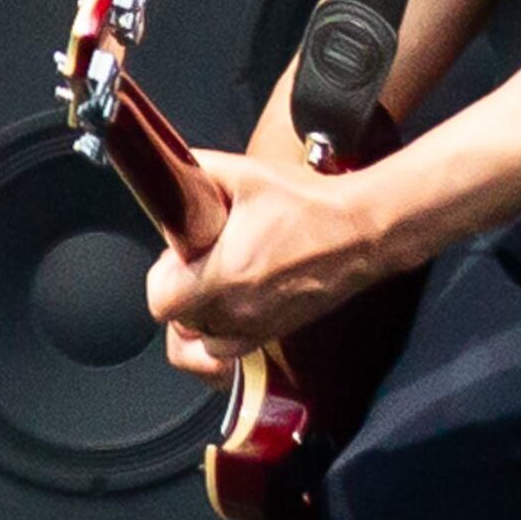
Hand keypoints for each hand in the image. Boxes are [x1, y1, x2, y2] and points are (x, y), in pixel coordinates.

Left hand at [146, 150, 397, 370]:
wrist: (360, 230)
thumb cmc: (308, 204)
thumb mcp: (245, 173)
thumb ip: (196, 171)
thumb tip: (168, 170)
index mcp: (224, 276)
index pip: (161, 302)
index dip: (163, 275)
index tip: (179, 254)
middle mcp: (238, 312)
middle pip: (179, 321)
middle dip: (181, 290)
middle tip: (199, 260)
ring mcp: (259, 329)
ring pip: (204, 339)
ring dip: (201, 315)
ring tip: (216, 282)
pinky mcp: (277, 333)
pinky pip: (232, 349)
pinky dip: (225, 332)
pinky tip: (235, 300)